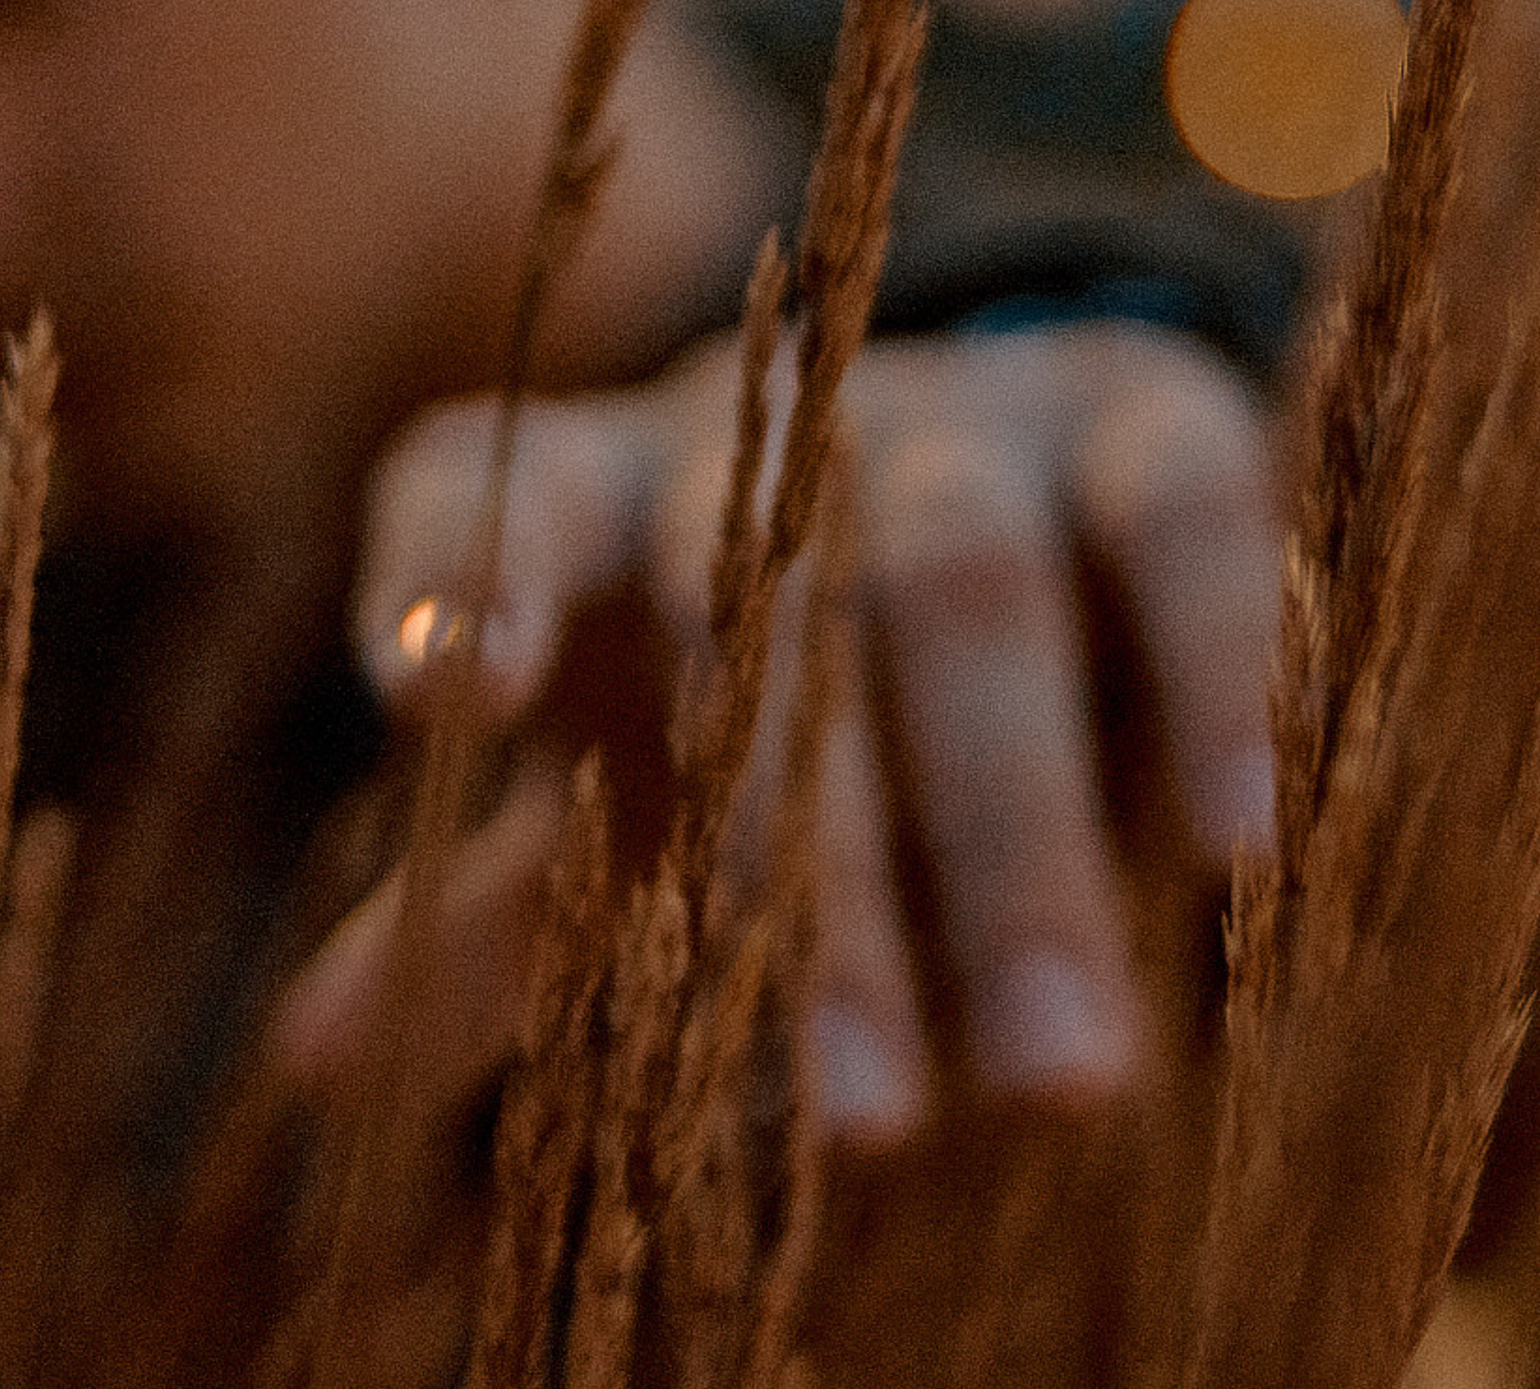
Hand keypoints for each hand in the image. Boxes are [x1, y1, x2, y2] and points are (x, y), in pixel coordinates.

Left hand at [276, 319, 1282, 1144]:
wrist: (1026, 486)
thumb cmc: (770, 678)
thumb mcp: (639, 781)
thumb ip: (505, 911)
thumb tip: (307, 1074)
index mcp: (607, 502)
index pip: (500, 490)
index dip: (463, 571)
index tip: (439, 699)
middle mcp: (769, 435)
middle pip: (763, 615)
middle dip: (815, 871)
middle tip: (868, 1125)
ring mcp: (964, 416)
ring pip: (964, 586)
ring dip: (1011, 834)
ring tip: (1062, 1076)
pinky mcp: (1146, 420)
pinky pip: (1183, 524)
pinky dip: (1212, 676)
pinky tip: (1232, 851)